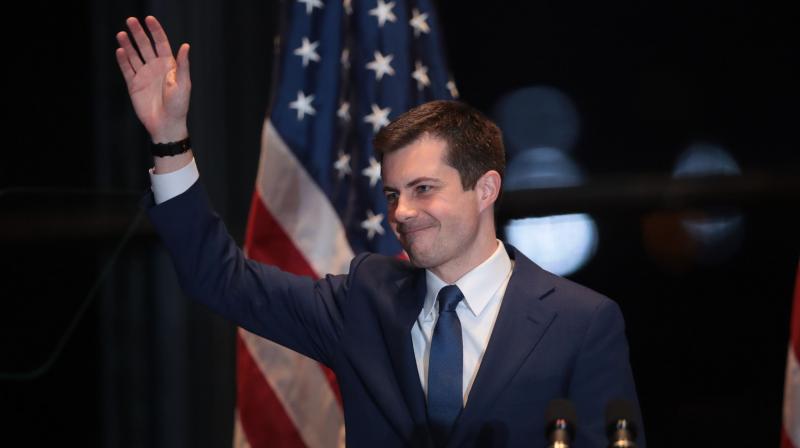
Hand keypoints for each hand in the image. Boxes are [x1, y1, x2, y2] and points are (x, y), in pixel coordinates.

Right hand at [116, 16, 189, 142]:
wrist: (166, 124)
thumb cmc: (179, 106)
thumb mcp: (183, 84)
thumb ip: (182, 65)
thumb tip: (186, 45)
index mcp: (169, 65)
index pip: (161, 43)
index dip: (155, 30)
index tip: (149, 19)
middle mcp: (155, 67)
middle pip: (145, 46)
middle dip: (138, 33)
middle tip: (130, 20)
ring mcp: (144, 75)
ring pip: (134, 55)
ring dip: (128, 44)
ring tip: (121, 34)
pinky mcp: (134, 85)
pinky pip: (127, 69)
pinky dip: (123, 60)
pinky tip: (120, 50)